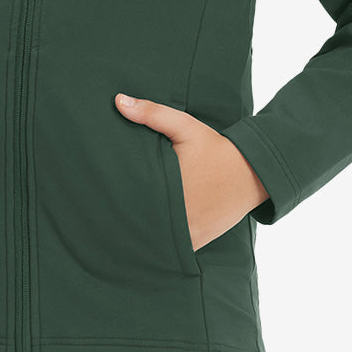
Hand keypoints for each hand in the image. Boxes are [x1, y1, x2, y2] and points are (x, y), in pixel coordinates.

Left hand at [114, 94, 269, 247]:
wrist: (252, 172)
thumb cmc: (215, 148)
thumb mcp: (185, 126)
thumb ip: (152, 113)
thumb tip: (119, 101)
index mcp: (169, 186)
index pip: (129, 199)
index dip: (112, 200)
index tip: (98, 197)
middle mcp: (179, 214)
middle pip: (139, 223)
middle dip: (123, 218)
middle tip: (101, 215)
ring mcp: (189, 231)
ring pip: (154, 240)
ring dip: (139, 235)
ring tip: (117, 230)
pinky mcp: (198, 241)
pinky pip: (171, 249)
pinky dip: (159, 246)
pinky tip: (143, 243)